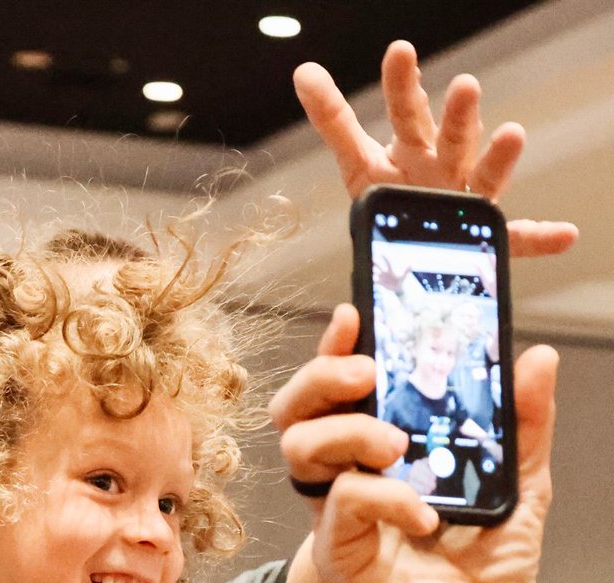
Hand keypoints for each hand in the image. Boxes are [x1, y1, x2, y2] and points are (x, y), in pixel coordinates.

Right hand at [273, 305, 558, 582]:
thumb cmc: (491, 563)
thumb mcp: (518, 478)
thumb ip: (525, 421)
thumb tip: (536, 359)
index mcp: (377, 455)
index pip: (338, 393)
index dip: (334, 351)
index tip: (355, 317)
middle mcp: (346, 480)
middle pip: (294, 413)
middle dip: (320, 379)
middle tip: (367, 375)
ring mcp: (335, 518)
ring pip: (301, 450)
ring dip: (349, 433)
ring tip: (398, 445)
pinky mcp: (338, 555)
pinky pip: (341, 504)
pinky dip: (384, 497)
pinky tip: (424, 514)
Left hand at [293, 40, 577, 257]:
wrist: (408, 244)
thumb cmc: (391, 195)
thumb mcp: (358, 161)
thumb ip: (333, 119)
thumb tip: (303, 73)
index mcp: (413, 145)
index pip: (406, 108)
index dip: (402, 82)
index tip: (399, 52)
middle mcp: (445, 164)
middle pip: (450, 136)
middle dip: (457, 113)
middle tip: (464, 87)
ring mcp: (464, 196)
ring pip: (483, 176)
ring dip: (498, 157)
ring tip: (512, 135)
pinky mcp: (480, 233)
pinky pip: (513, 238)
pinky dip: (539, 238)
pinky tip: (563, 235)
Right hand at [372, 253, 409, 294]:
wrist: (399, 287)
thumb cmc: (402, 280)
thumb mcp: (404, 276)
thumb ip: (406, 271)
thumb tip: (410, 265)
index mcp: (390, 269)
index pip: (387, 262)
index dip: (385, 257)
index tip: (382, 253)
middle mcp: (385, 272)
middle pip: (379, 265)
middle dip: (376, 262)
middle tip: (373, 258)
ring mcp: (382, 276)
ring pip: (375, 272)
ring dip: (373, 271)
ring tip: (373, 271)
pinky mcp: (380, 282)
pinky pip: (375, 280)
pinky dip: (374, 279)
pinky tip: (373, 279)